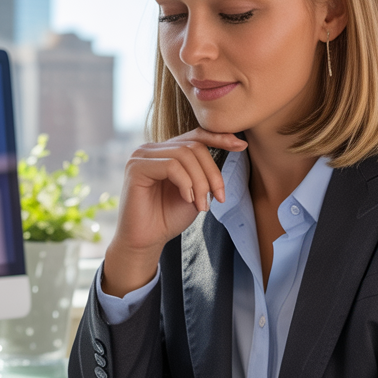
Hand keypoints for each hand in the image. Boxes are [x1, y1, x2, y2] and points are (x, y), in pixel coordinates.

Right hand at [102, 129, 246, 296]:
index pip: (195, 136)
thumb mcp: (195, 191)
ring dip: (200, 182)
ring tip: (201, 205)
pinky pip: (171, 165)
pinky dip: (185, 183)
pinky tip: (186, 199)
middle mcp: (152, 149)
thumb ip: (206, 171)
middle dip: (212, 173)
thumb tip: (235, 144)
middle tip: (217, 198)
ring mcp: (142, 155)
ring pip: (185, 154)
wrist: (147, 241)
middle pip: (194, 145)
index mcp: (165, 151)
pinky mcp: (136, 167)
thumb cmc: (168, 218)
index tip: (241, 146)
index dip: (219, 138)